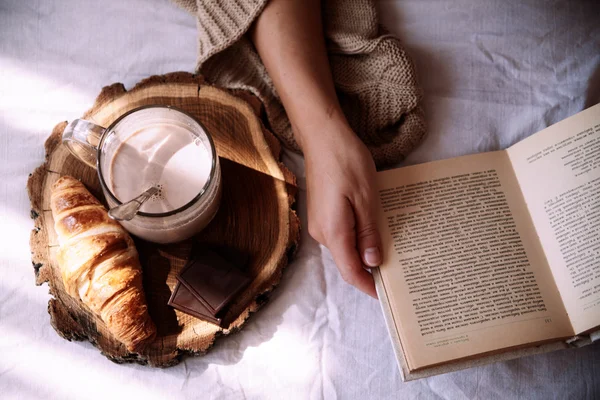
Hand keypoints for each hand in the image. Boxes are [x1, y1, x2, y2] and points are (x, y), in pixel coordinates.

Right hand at [303, 121, 382, 297]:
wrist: (323, 136)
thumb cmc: (346, 162)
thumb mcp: (366, 199)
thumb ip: (368, 233)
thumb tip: (372, 262)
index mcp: (333, 232)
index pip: (350, 271)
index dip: (367, 285)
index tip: (384, 294)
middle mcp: (321, 232)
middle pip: (346, 260)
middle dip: (368, 268)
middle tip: (396, 268)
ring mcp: (319, 222)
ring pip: (344, 246)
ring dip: (363, 250)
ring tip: (388, 247)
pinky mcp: (321, 212)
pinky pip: (340, 232)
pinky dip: (357, 236)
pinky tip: (372, 227)